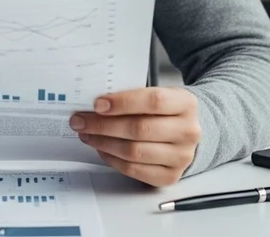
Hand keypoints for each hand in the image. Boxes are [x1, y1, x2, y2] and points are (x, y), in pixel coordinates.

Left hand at [70, 87, 200, 186]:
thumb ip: (132, 97)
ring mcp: (181, 157)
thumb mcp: (158, 94)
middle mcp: (188, 131)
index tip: (97, 104)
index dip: (122, 102)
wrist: (186, 132)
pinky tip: (101, 148)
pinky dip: (112, 159)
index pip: (153, 101)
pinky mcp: (170, 176)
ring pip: (134, 151)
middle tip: (81, 120)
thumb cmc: (166, 111)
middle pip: (140, 129)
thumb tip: (96, 104)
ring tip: (86, 134)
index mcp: (186, 104)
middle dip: (103, 125)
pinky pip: (134, 170)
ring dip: (103, 142)